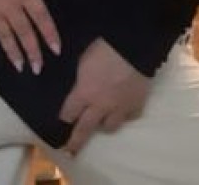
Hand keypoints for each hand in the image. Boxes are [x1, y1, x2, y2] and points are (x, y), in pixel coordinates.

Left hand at [59, 38, 149, 153]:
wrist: (134, 47)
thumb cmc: (104, 47)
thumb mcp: (83, 60)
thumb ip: (80, 78)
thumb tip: (79, 86)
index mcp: (84, 92)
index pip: (69, 112)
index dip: (64, 117)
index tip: (62, 121)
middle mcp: (100, 106)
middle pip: (84, 129)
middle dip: (75, 141)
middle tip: (69, 152)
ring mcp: (119, 108)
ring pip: (109, 127)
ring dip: (104, 124)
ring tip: (102, 120)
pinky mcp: (136, 105)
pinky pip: (129, 116)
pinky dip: (125, 114)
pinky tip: (123, 108)